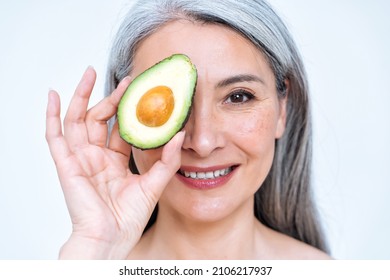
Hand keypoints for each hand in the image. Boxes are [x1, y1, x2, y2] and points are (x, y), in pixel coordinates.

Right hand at [45, 67, 183, 258]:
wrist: (111, 238)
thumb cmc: (128, 217)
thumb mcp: (154, 184)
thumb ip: (167, 160)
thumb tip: (181, 134)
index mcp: (114, 161)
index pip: (120, 128)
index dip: (129, 110)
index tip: (139, 92)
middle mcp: (96, 157)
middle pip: (99, 119)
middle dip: (109, 97)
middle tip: (124, 80)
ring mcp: (80, 158)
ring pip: (77, 120)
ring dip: (81, 96)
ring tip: (88, 73)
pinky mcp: (67, 164)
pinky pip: (55, 137)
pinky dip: (52, 116)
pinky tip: (54, 96)